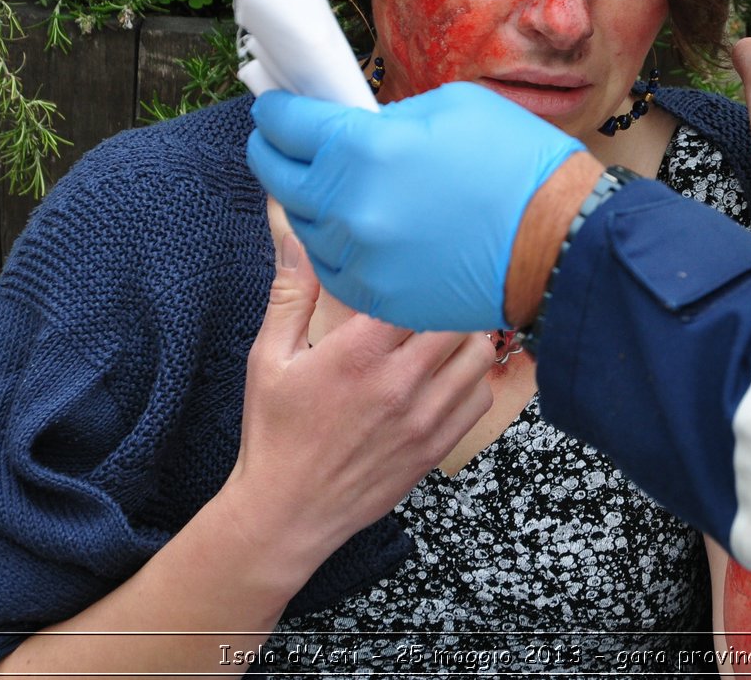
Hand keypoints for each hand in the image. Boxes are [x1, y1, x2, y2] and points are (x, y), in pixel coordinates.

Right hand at [218, 235, 494, 579]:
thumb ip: (291, 294)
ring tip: (446, 329)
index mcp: (357, 353)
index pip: (416, 290)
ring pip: (478, 355)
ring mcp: (424, 417)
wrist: (287, 513)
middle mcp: (398, 383)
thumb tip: (297, 238)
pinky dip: (472, 379)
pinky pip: (480, 398)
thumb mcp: (270, 358)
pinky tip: (448, 373)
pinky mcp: (436, 446)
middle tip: (437, 292)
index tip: (416, 262)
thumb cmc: (276, 433)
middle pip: (456, 317)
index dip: (421, 271)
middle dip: (448, 300)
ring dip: (467, 336)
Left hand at [247, 83, 582, 329]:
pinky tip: (353, 228)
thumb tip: (356, 129)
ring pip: (303, 226)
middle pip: (280, 177)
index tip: (275, 108)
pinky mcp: (377, 298)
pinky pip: (334, 268)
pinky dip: (336, 244)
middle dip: (275, 152)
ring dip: (307, 202)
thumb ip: (387, 120)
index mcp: (362, 149)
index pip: (288, 125)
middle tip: (278, 142)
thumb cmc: (516, 163)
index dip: (277, 111)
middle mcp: (347, 207)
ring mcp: (360, 259)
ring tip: (323, 186)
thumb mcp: (450, 107)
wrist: (561, 242)